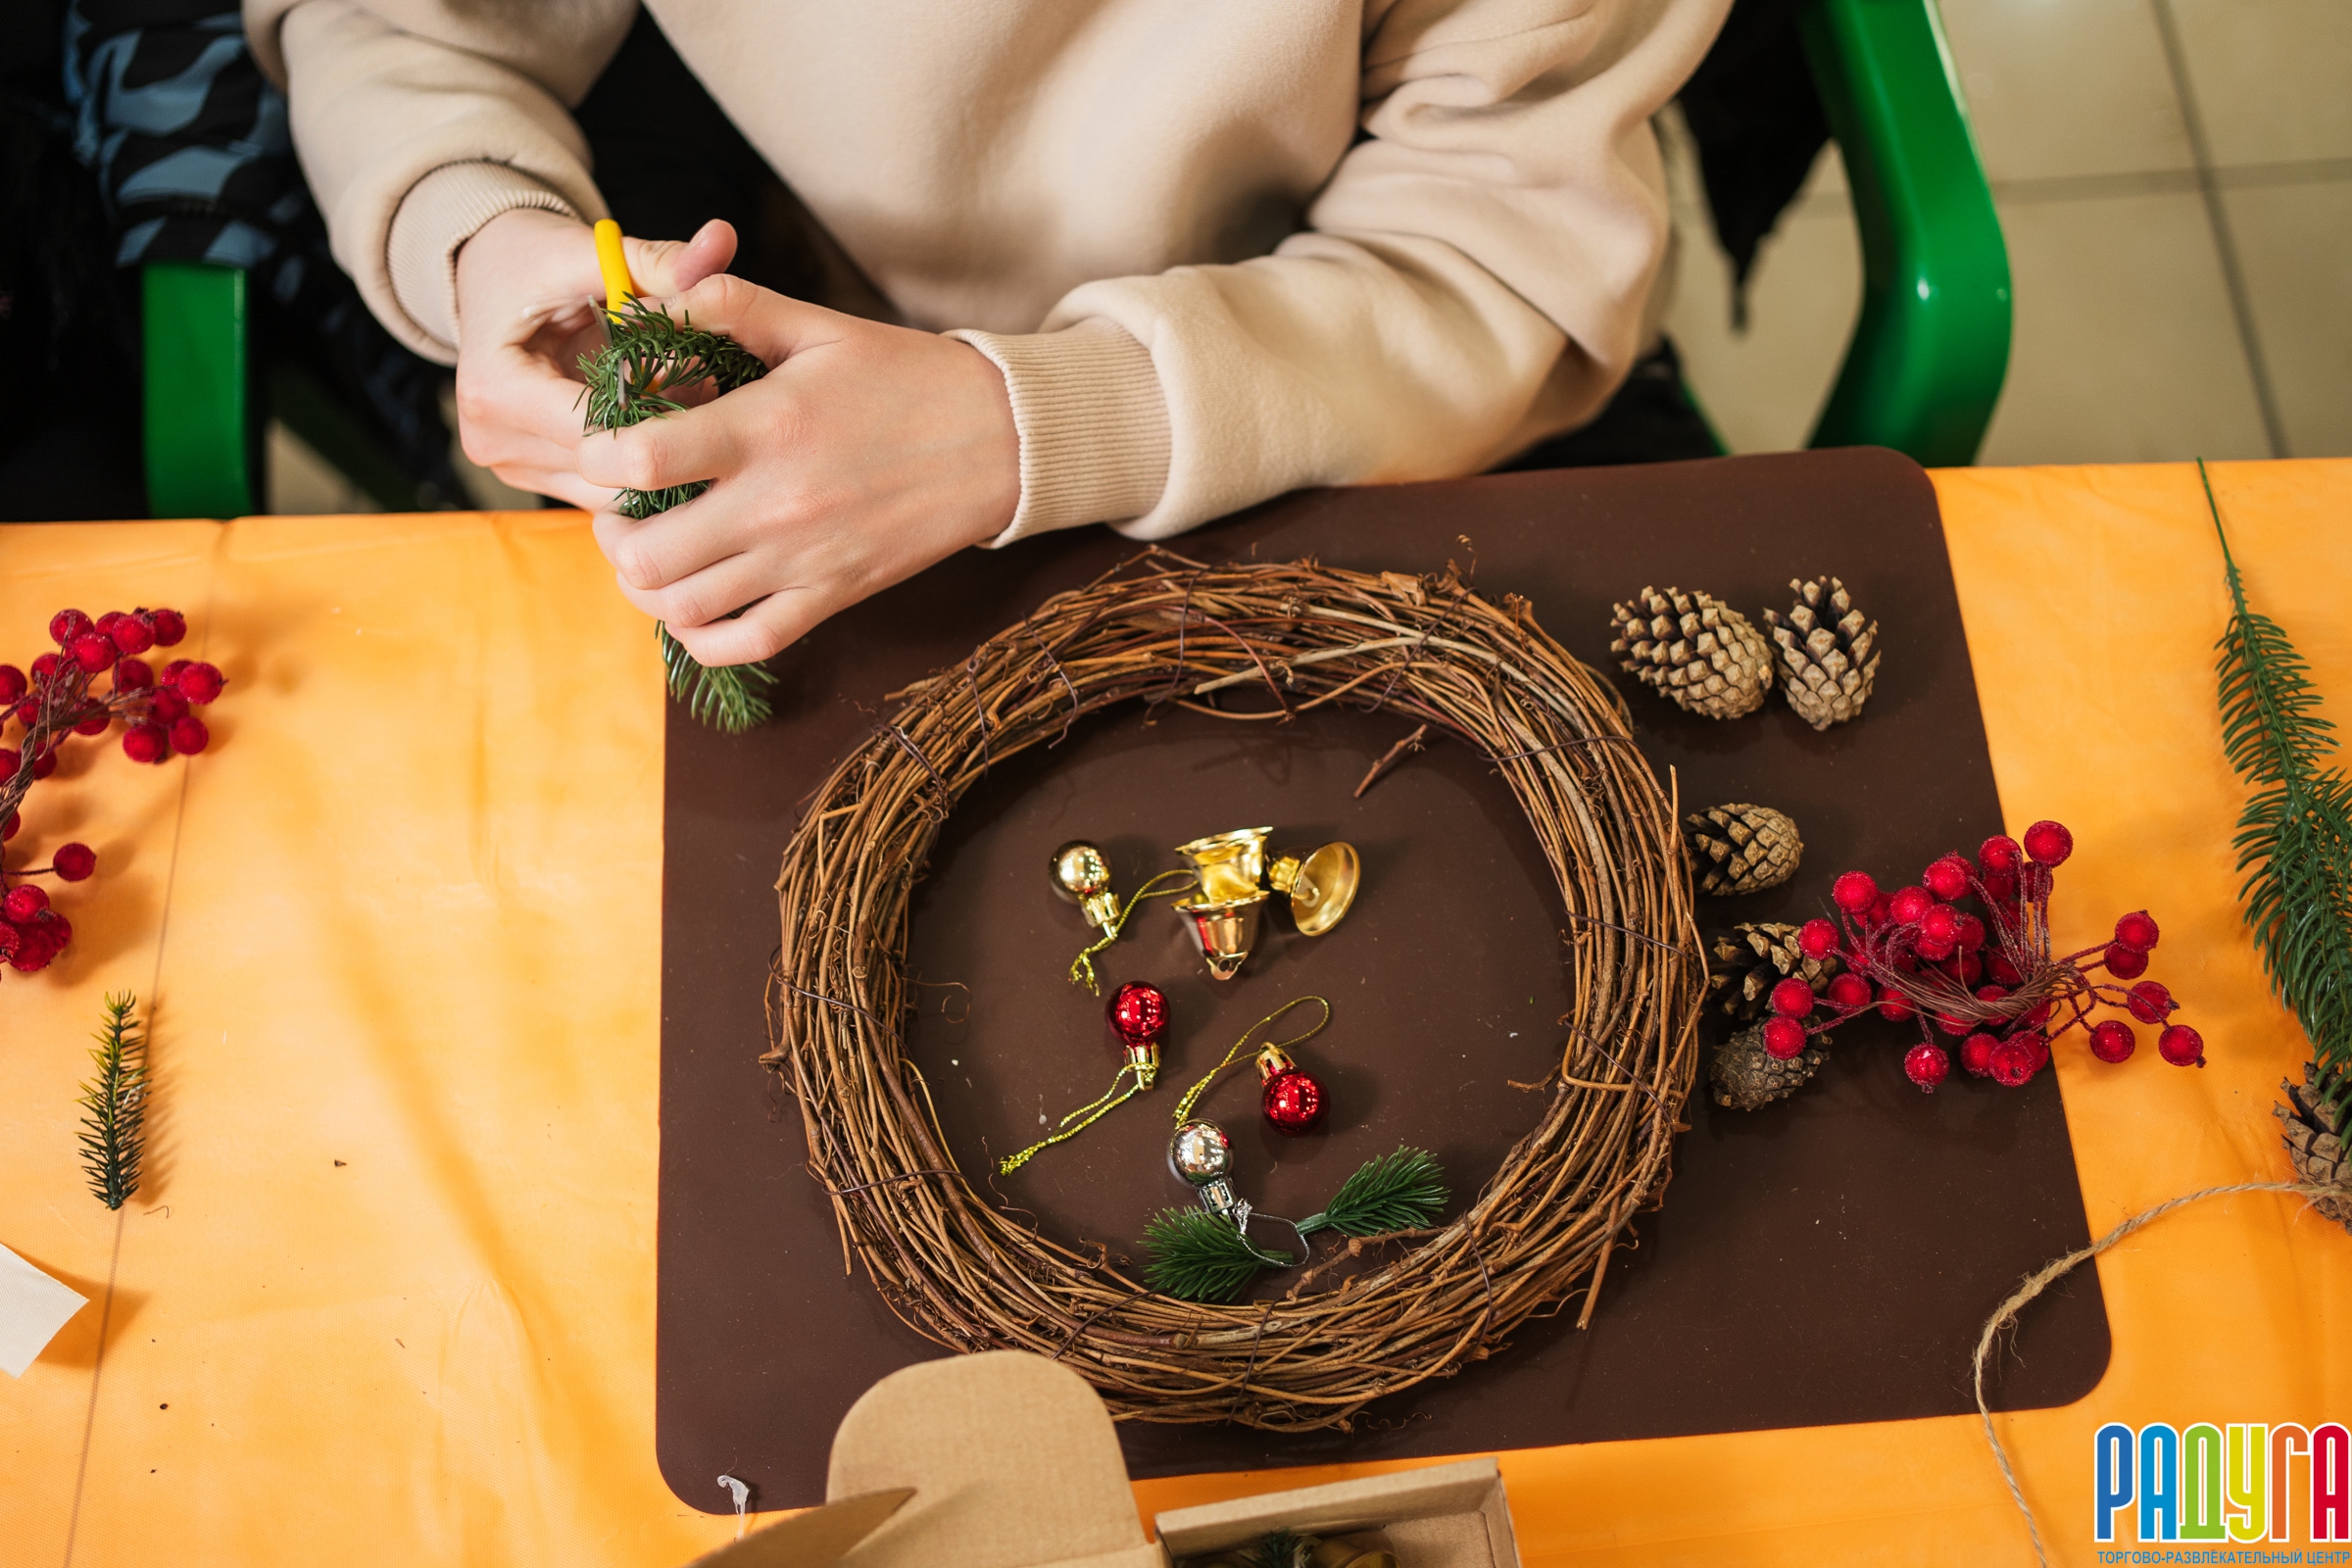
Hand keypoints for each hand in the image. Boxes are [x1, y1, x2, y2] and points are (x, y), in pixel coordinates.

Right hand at [451, 209, 736, 507]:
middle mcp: (493, 441)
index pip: (594, 427)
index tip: (700, 366)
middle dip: (664, 430)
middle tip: (711, 384)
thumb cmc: (533, 261)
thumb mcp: (587, 250)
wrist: (489, 280)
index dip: (657, 402)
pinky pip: (605, 490)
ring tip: (691, 397)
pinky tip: (666, 419)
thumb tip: (723, 239)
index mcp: (494, 389)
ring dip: (659, 453)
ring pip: (611, 491)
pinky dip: (641, 461)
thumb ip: (656, 258)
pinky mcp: (535, 477)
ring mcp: (512, 468)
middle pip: (605, 467)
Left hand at [577, 275, 1020, 665]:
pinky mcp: (831, 597)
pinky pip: (744, 643)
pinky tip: (695, 604)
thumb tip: (658, 298)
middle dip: (611, 533)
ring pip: (682, 607)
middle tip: (622, 507)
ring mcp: (803, 562)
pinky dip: (701, 635)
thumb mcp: (820, 325)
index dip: (596, 456)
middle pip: (645, 555)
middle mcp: (775, 505)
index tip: (602, 446)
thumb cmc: (907, 379)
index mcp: (765, 428)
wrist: (1001, 442)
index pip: (641, 459)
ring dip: (646, 585)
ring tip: (652, 551)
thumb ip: (733, 305)